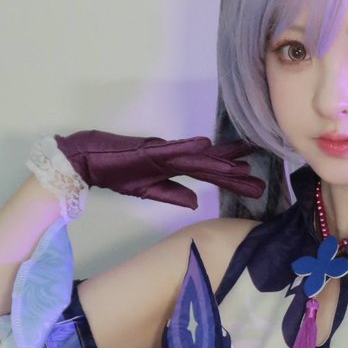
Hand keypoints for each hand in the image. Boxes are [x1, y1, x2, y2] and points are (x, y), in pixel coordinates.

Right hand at [55, 131, 263, 209]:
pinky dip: (188, 147)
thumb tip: (197, 202)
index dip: (231, 178)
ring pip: (197, 158)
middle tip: (260, 182)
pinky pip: (171, 149)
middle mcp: (173, 158)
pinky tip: (205, 145)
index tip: (254, 183)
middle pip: (210, 165)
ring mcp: (162, 153)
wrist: (87, 158)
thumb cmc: (115, 170)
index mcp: (173, 168)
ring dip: (219, 162)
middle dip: (235, 173)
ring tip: (243, 166)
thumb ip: (172, 194)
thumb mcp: (148, 189)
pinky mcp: (148, 150)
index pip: (208, 173)